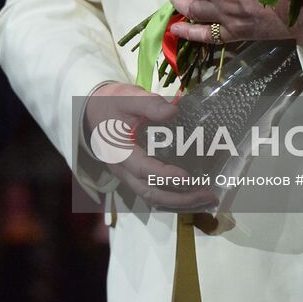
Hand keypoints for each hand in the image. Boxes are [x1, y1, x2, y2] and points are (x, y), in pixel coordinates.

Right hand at [83, 82, 217, 209]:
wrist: (94, 112)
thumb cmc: (112, 104)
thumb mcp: (128, 98)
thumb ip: (149, 104)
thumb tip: (173, 111)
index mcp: (118, 151)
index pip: (142, 169)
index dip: (164, 176)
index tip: (187, 177)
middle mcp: (122, 170)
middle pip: (150, 192)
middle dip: (180, 198)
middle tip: (207, 194)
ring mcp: (128, 176)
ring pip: (153, 198)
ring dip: (180, 203)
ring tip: (208, 200)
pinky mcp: (135, 177)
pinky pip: (153, 194)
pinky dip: (174, 200)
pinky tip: (193, 197)